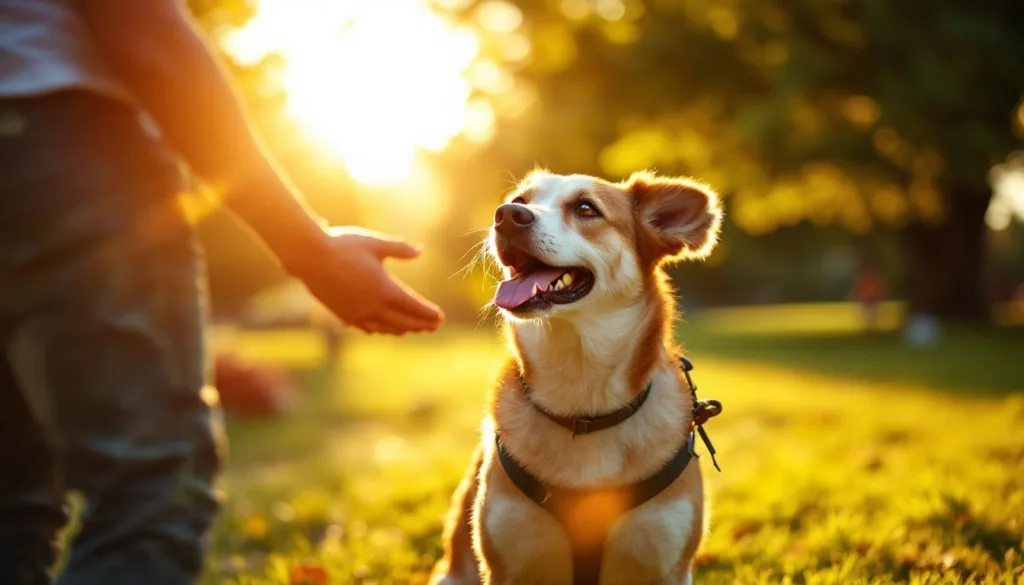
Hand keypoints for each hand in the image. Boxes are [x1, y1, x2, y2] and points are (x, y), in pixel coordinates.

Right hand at [284, 226, 443, 334]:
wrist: (309, 256)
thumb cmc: (344, 246)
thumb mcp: (376, 243)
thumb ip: (399, 249)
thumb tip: (420, 251)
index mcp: (385, 290)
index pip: (414, 308)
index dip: (428, 314)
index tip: (440, 318)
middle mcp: (373, 307)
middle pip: (404, 322)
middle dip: (420, 325)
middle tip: (433, 326)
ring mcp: (358, 314)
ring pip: (386, 328)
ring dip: (402, 329)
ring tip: (412, 329)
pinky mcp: (344, 315)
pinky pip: (367, 328)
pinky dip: (379, 329)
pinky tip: (382, 328)